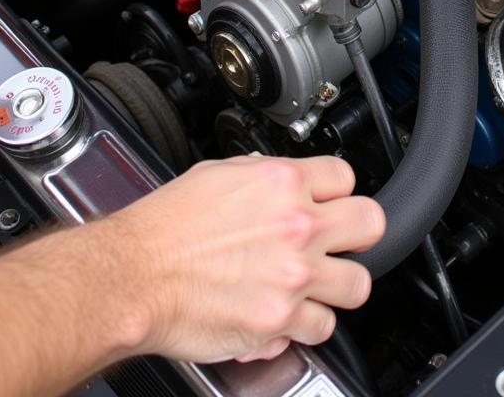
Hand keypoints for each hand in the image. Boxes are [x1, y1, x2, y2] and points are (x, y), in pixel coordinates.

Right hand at [107, 155, 383, 362]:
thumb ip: (260, 175)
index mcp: (283, 182)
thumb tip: (279, 178)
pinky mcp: (281, 318)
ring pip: (358, 283)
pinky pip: (322, 327)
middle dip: (357, 234)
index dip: (336, 191)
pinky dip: (307, 325)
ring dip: (339, 285)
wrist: (131, 276)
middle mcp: (298, 226)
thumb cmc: (164, 228)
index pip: (346, 176)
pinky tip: (291, 315)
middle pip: (371, 224)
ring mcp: (294, 274)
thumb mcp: (217, 174)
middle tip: (341, 242)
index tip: (329, 202)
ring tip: (321, 284)